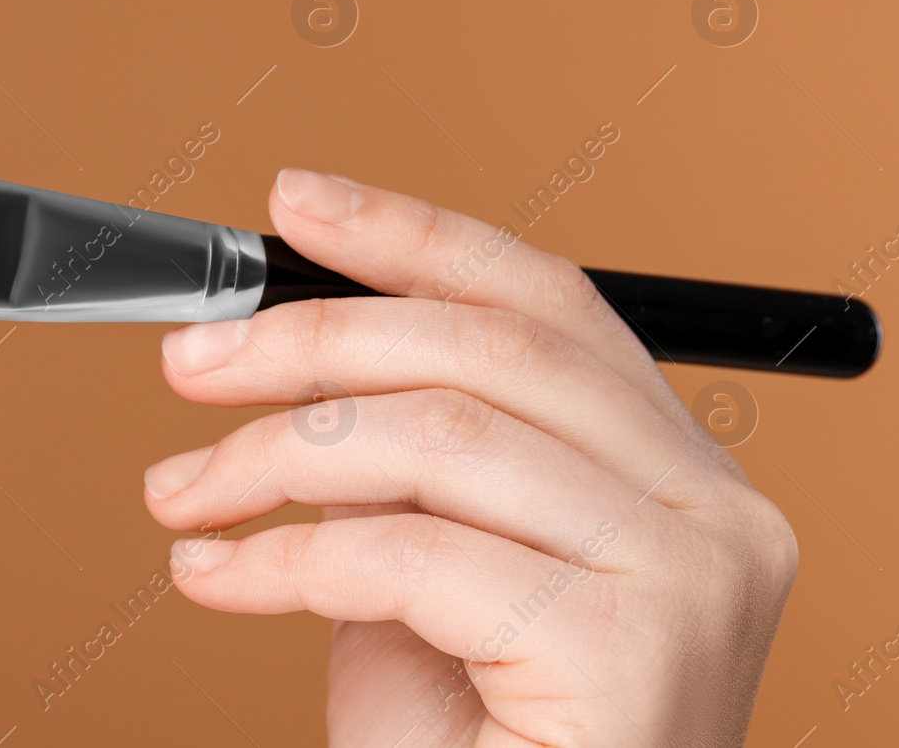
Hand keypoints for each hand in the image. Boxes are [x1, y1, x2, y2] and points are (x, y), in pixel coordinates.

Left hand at [143, 169, 797, 746]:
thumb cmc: (474, 741)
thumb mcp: (435, 562)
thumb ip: (409, 452)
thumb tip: (295, 342)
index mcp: (677, 472)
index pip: (543, 303)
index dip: (411, 237)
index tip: (294, 203)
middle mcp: (713, 511)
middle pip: (483, 350)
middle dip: (306, 339)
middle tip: (190, 361)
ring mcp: (688, 577)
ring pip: (436, 437)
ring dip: (270, 455)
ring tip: (185, 493)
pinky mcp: (627, 651)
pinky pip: (406, 553)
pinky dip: (278, 556)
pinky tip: (215, 576)